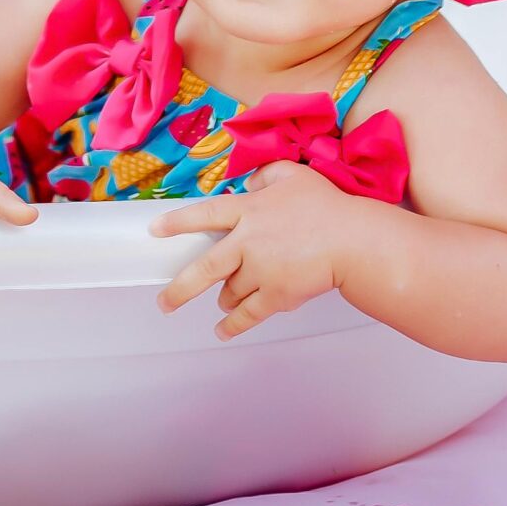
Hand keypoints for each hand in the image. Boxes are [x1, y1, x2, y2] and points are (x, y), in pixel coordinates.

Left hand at [151, 161, 356, 339]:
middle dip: (180, 289)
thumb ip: (265, 176)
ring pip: (229, 292)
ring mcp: (260, 272)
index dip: (177, 222)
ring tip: (224, 299)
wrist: (352, 242)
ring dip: (225, 297)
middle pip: (205, 268)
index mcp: (249, 211)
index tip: (154, 230)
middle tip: (164, 302)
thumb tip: (248, 184)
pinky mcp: (275, 296)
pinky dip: (233, 325)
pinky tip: (223, 330)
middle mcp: (248, 242)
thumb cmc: (326, 206)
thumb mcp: (293, 175)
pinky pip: (247, 314)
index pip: (205, 214)